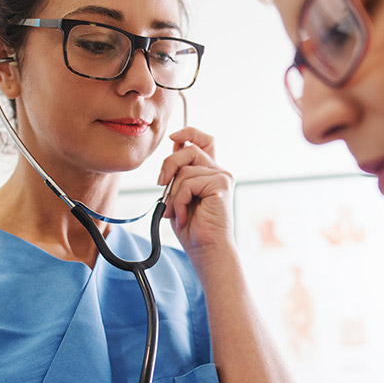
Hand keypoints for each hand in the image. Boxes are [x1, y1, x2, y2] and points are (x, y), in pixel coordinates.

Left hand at [157, 127, 233, 254]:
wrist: (206, 250)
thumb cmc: (193, 228)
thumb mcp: (179, 195)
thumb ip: (179, 172)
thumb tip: (174, 146)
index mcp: (210, 173)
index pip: (204, 141)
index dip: (189, 132)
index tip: (173, 137)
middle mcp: (219, 172)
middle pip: (189, 149)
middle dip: (169, 164)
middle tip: (161, 184)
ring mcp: (222, 177)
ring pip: (185, 169)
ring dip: (173, 193)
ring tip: (177, 212)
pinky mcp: (221, 184)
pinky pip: (189, 182)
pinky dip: (180, 200)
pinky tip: (185, 215)